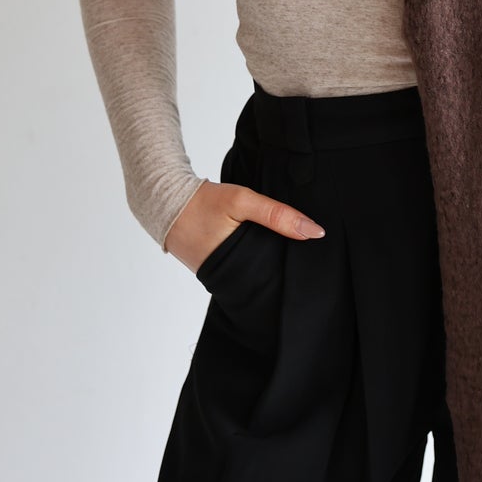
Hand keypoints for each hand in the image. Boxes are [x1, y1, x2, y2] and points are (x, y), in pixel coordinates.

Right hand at [165, 178, 325, 272]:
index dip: (293, 274)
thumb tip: (315, 231)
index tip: (316, 266)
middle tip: (310, 260)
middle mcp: (227, 280)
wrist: (165, 200)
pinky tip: (267, 248)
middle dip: (283, 270)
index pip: (273, 281)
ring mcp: (218, 277)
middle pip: (265, 280)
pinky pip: (241, 267)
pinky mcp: (214, 269)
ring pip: (254, 274)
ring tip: (292, 254)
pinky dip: (253, 259)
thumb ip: (277, 215)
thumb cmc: (202, 202)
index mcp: (235, 271)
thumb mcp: (242, 202)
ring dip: (268, 264)